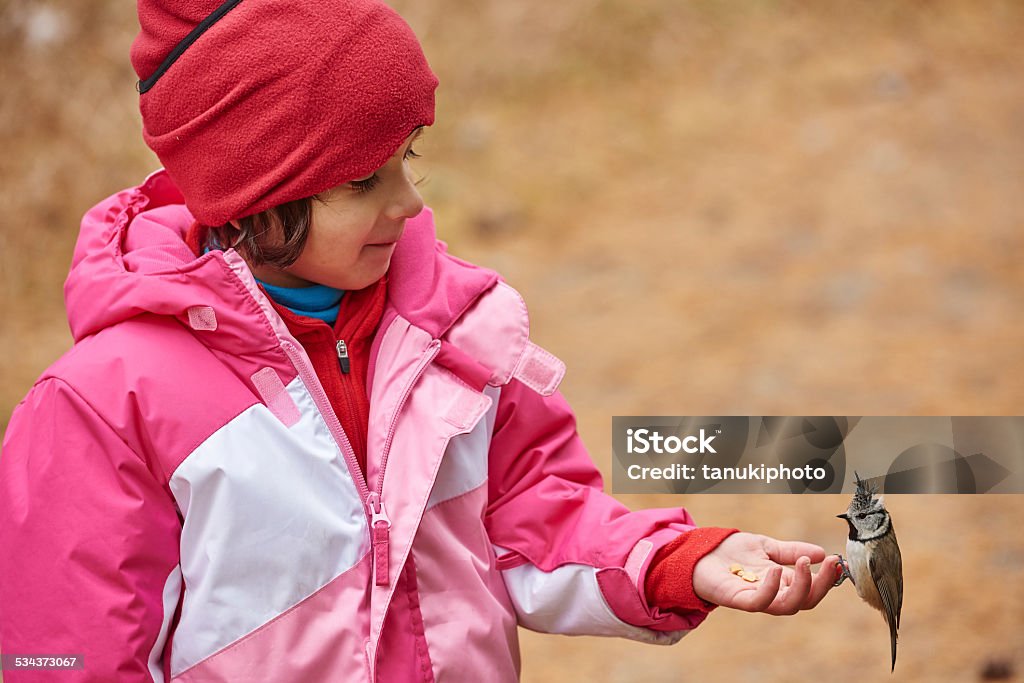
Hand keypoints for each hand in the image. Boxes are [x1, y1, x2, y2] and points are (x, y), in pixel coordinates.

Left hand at [692, 532, 839, 614]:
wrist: (699, 551)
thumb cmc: (731, 552)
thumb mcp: (766, 546)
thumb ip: (791, 551)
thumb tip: (822, 553)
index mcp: (782, 582)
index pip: (811, 589)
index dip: (827, 579)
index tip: (837, 561)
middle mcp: (772, 593)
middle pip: (804, 602)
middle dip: (820, 585)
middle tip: (828, 564)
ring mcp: (755, 598)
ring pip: (785, 606)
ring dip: (799, 588)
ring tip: (802, 563)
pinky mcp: (736, 599)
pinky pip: (757, 602)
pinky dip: (769, 589)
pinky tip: (774, 570)